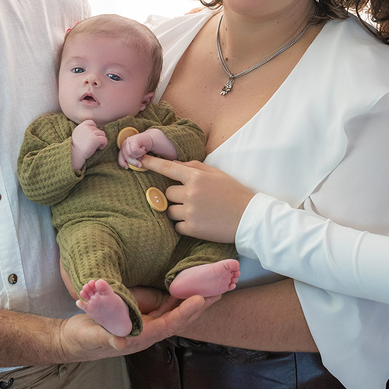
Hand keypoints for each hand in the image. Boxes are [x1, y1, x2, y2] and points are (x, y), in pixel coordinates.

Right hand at [55, 293, 214, 359]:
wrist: (73, 339)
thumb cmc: (83, 339)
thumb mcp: (92, 336)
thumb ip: (106, 337)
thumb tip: (120, 342)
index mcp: (141, 338)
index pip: (169, 325)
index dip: (185, 313)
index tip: (200, 299)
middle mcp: (149, 331)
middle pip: (180, 317)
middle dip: (200, 304)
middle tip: (221, 289)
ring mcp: (147, 322)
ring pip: (176, 309)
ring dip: (194, 297)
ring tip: (214, 283)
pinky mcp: (142, 313)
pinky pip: (165, 304)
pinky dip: (178, 294)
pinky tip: (189, 282)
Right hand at [70, 120, 106, 171]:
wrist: (74, 154)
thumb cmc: (76, 147)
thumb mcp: (77, 134)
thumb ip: (83, 130)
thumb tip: (93, 128)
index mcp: (81, 126)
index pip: (92, 122)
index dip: (93, 129)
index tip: (91, 137)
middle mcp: (86, 128)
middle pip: (98, 129)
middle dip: (97, 136)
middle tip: (92, 144)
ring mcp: (91, 133)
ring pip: (102, 134)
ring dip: (100, 140)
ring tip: (95, 146)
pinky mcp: (96, 139)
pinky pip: (105, 139)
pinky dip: (103, 145)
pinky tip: (98, 148)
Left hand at [119, 130, 151, 168]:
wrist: (151, 139)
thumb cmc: (143, 148)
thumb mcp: (136, 156)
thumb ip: (131, 160)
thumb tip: (128, 166)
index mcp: (124, 149)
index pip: (120, 157)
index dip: (122, 163)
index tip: (127, 167)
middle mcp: (125, 144)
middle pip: (126, 156)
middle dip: (133, 162)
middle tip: (140, 163)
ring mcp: (128, 141)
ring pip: (130, 154)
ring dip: (138, 155)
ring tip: (142, 152)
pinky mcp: (133, 139)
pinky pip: (134, 150)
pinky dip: (140, 151)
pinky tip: (143, 148)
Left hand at [139, 156, 253, 243]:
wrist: (249, 218)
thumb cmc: (234, 194)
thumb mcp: (218, 174)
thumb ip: (196, 167)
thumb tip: (178, 164)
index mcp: (197, 177)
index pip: (168, 168)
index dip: (152, 163)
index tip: (139, 160)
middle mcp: (191, 193)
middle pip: (168, 193)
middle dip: (176, 196)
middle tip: (194, 200)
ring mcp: (190, 211)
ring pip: (170, 210)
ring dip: (179, 211)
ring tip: (198, 212)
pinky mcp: (192, 228)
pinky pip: (176, 226)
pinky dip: (184, 225)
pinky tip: (199, 223)